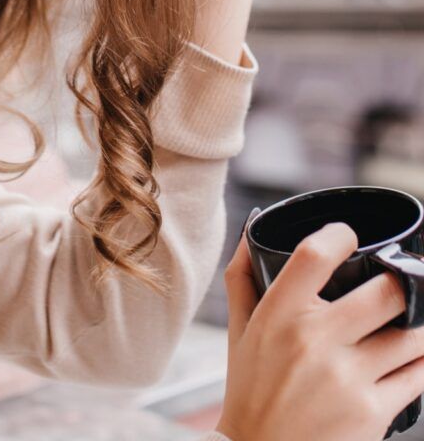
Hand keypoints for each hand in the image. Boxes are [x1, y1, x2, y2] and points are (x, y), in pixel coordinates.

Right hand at [215, 223, 423, 440]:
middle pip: (387, 292)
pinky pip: (419, 375)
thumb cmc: (251, 390)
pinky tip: (413, 355)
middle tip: (401, 281)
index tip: (349, 237)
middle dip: (403, 283)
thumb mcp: (238, 331)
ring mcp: (348, 377)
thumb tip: (253, 232)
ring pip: (414, 335)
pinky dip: (422, 360)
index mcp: (278, 312)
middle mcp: (315, 339)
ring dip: (420, 323)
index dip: (340, 235)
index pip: (315, 254)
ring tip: (414, 317)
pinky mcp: (374, 412)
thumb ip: (243, 278)